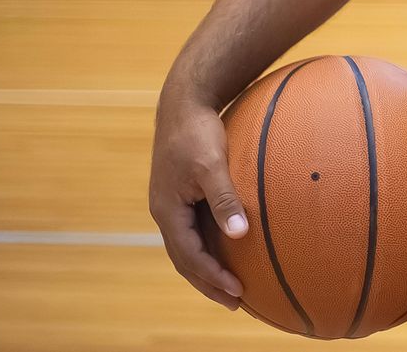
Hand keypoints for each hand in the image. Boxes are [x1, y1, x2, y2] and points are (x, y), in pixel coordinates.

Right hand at [149, 91, 248, 310]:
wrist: (184, 103)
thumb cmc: (197, 132)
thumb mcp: (211, 165)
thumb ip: (224, 199)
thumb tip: (240, 234)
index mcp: (168, 211)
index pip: (189, 257)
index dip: (212, 277)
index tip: (237, 292)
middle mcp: (166, 212)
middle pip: (185, 259)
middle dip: (208, 282)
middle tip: (236, 301)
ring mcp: (173, 204)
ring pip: (188, 246)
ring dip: (208, 267)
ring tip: (233, 283)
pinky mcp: (183, 194)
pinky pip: (195, 229)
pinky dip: (210, 245)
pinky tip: (230, 247)